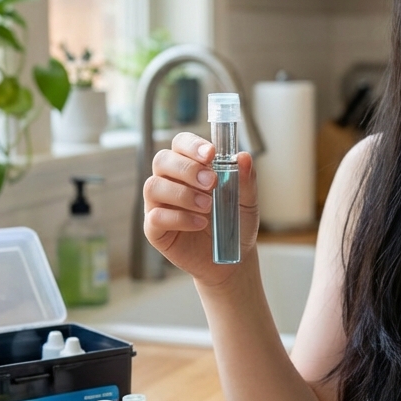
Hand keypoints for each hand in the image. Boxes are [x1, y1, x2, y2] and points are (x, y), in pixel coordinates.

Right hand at [143, 131, 259, 287]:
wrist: (232, 257)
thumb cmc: (235, 223)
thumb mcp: (247, 201)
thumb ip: (245, 179)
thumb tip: (244, 156)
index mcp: (190, 167)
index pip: (180, 143)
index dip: (192, 145)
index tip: (211, 153)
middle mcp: (170, 181)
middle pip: (162, 160)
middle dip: (187, 168)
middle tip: (212, 182)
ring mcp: (159, 204)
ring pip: (153, 186)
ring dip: (182, 193)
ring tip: (207, 206)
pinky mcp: (155, 229)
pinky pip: (155, 216)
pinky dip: (180, 218)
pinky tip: (201, 224)